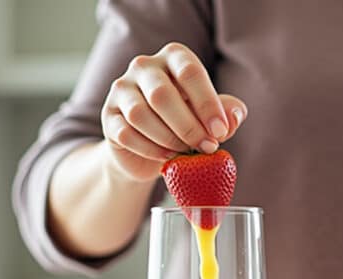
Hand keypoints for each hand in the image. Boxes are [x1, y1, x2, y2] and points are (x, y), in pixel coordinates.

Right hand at [101, 42, 247, 181]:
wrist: (150, 149)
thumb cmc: (186, 122)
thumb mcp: (211, 116)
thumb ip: (226, 112)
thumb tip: (233, 116)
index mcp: (173, 57)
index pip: (189, 71)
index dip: (207, 103)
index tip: (221, 131)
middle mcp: (144, 67)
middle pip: (162, 94)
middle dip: (188, 126)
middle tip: (207, 147)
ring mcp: (121, 90)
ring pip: (140, 114)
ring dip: (168, 138)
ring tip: (185, 153)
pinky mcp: (109, 116)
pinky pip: (126, 133)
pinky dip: (150, 149)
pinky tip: (166, 157)